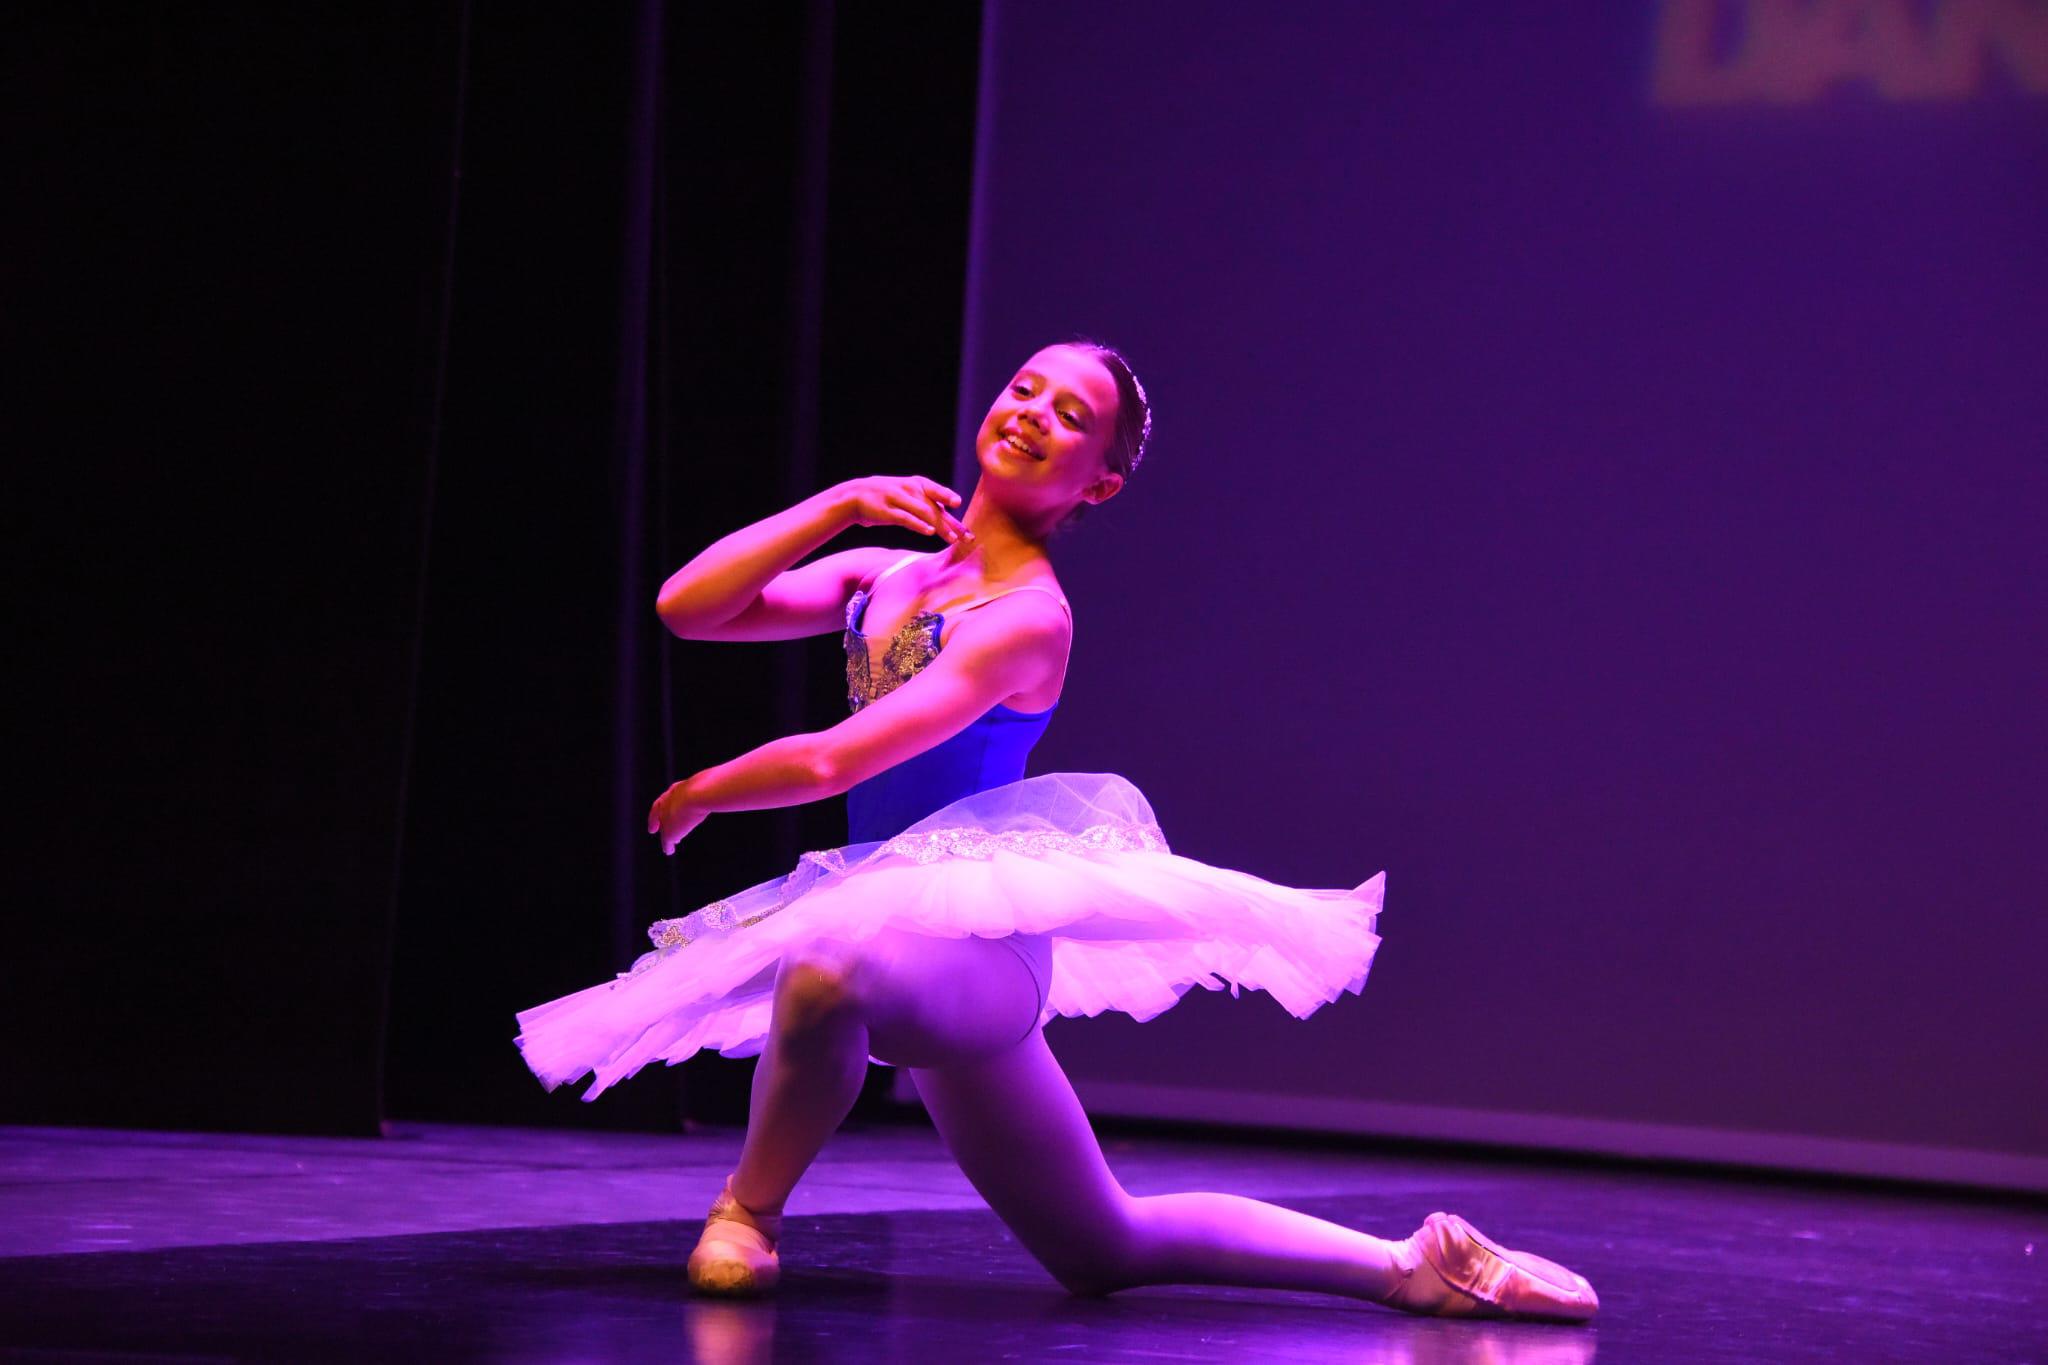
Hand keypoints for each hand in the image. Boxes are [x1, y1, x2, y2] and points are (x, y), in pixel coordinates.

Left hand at [648, 781, 707, 855]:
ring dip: (667, 834)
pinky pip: (666, 841)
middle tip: (654, 829)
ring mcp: (666, 817)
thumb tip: (725, 789)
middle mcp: (667, 803)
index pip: (667, 798)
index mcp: (676, 790)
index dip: (663, 806)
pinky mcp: (669, 832)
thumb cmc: (707, 787)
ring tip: (671, 842)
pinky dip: (668, 846)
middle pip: (659, 813)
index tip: (663, 812)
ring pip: (664, 827)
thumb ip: (711, 790)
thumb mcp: (707, 786)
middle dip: (658, 821)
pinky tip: (669, 851)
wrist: (697, 794)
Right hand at [837, 474, 970, 543]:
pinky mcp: (887, 511)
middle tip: (966, 536)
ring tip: (952, 538)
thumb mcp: (908, 495)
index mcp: (917, 483)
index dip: (947, 496)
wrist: (855, 496)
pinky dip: (919, 525)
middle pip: (934, 507)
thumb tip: (950, 518)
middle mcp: (909, 489)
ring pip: (923, 513)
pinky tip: (930, 532)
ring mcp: (898, 499)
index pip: (936, 491)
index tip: (958, 503)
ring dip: (940, 526)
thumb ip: (927, 505)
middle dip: (952, 522)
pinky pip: (906, 518)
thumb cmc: (888, 498)